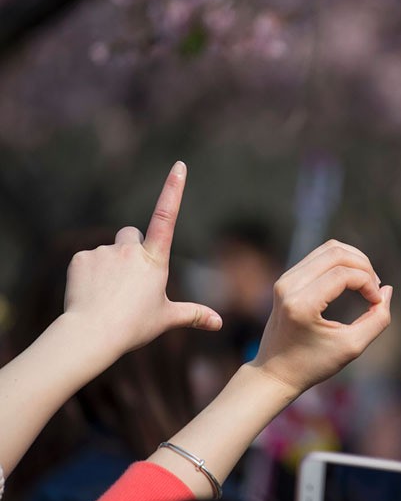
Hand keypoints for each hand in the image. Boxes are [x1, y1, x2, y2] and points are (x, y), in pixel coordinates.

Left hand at [63, 162, 222, 354]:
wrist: (92, 333)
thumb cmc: (134, 326)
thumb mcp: (167, 318)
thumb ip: (193, 315)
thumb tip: (218, 324)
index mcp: (155, 260)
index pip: (167, 216)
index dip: (174, 189)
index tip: (179, 166)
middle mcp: (130, 249)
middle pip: (131, 235)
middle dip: (130, 248)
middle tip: (128, 279)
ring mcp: (104, 252)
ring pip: (109, 250)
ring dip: (109, 265)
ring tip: (107, 295)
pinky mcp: (81, 258)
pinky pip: (87, 260)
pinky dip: (89, 273)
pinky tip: (90, 293)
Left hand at [251, 240, 391, 394]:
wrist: (274, 373)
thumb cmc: (313, 364)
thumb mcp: (351, 347)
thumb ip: (377, 319)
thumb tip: (387, 290)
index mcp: (302, 304)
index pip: (343, 274)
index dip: (368, 283)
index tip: (377, 302)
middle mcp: (289, 286)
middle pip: (336, 253)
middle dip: (364, 266)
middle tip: (376, 289)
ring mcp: (285, 280)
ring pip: (329, 249)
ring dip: (354, 261)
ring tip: (367, 283)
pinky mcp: (286, 279)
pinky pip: (319, 257)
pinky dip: (341, 263)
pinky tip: (352, 281)